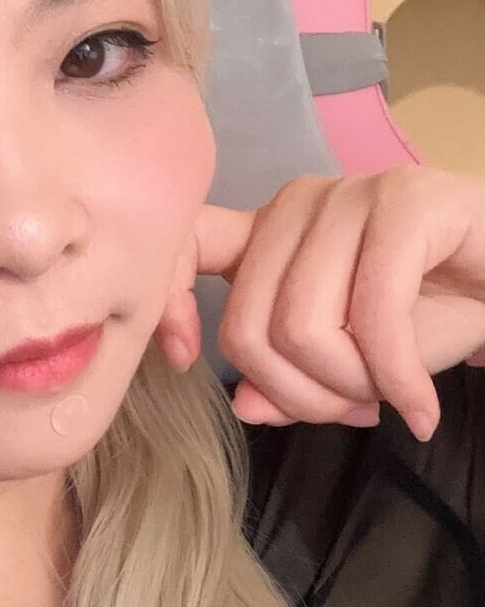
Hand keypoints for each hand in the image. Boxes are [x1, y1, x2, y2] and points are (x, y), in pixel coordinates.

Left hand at [153, 168, 484, 441]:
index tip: (185, 362)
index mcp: (270, 232)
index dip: (167, 306)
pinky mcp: (409, 202)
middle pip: (248, 326)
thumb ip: (293, 384)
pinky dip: (398, 380)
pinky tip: (419, 408)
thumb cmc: (440, 312)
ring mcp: (353, 193)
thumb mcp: (353, 365)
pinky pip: (372, 315)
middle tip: (353, 412)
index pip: (187, 248)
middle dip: (300, 395)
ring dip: (352, 390)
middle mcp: (300, 203)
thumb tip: (247, 405)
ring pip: (301, 326)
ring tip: (391, 399)